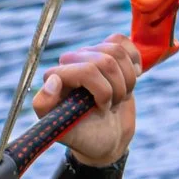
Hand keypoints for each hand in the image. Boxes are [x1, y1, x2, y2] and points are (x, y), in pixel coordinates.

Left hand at [38, 33, 140, 165]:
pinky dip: (133, 60)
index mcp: (55, 78)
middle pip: (106, 61)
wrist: (105, 138)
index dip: (103, 91)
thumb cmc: (83, 136)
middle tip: (111, 106)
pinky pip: (121, 40)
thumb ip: (46, 106)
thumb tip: (53, 79)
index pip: (87, 70)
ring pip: (117, 52)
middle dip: (117, 88)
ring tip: (119, 96)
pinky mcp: (106, 53)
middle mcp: (69, 63)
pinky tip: (131, 76)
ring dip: (127, 79)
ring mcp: (89, 56)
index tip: (102, 109)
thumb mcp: (62, 130)